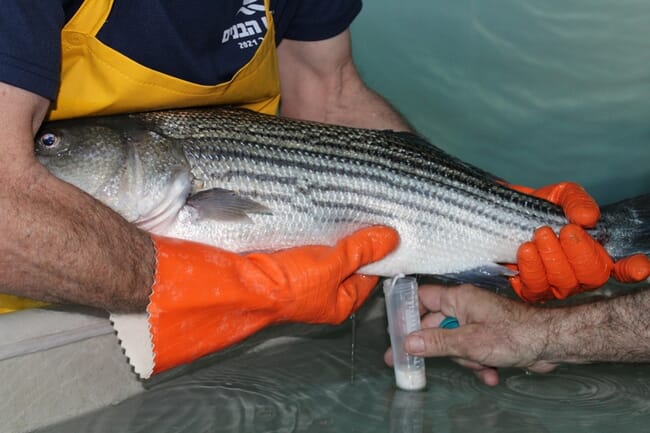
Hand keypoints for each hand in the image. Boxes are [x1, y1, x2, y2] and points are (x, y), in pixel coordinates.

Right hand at [148, 226, 398, 373]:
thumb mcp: (332, 264)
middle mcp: (324, 296)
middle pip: (348, 266)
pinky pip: (309, 251)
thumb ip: (361, 250)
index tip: (384, 231)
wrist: (243, 285)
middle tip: (365, 217)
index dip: (377, 254)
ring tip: (344, 214)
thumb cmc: (289, 284)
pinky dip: (316, 238)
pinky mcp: (287, 268)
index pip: (369, 276)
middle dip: (355, 244)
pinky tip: (319, 221)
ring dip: (334, 239)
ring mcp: (305, 282)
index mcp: (340, 303)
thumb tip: (391, 239)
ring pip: (328, 257)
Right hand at [384, 284, 557, 385]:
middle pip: (434, 327)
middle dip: (434, 348)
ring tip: (479, 366)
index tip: (394, 332)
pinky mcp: (488, 338)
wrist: (552, 344)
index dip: (406, 314)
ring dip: (464, 360)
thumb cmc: (514, 334)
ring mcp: (476, 323)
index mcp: (458, 298)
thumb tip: (408, 342)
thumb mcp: (469, 342)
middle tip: (410, 365)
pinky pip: (470, 351)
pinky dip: (478, 364)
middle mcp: (465, 307)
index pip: (422, 298)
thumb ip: (436, 342)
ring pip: (453, 343)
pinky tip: (491, 373)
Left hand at [505, 182, 648, 301]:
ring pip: (564, 283)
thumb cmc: (540, 207)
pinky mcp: (530, 290)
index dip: (633, 269)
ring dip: (553, 257)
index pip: (623, 268)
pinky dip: (531, 267)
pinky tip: (525, 249)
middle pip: (592, 276)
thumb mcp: (562, 195)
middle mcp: (580, 274)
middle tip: (565, 229)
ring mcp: (556, 286)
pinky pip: (535, 288)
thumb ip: (578, 202)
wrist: (504, 214)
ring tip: (540, 234)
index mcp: (596, 252)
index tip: (640, 268)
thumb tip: (588, 218)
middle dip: (579, 252)